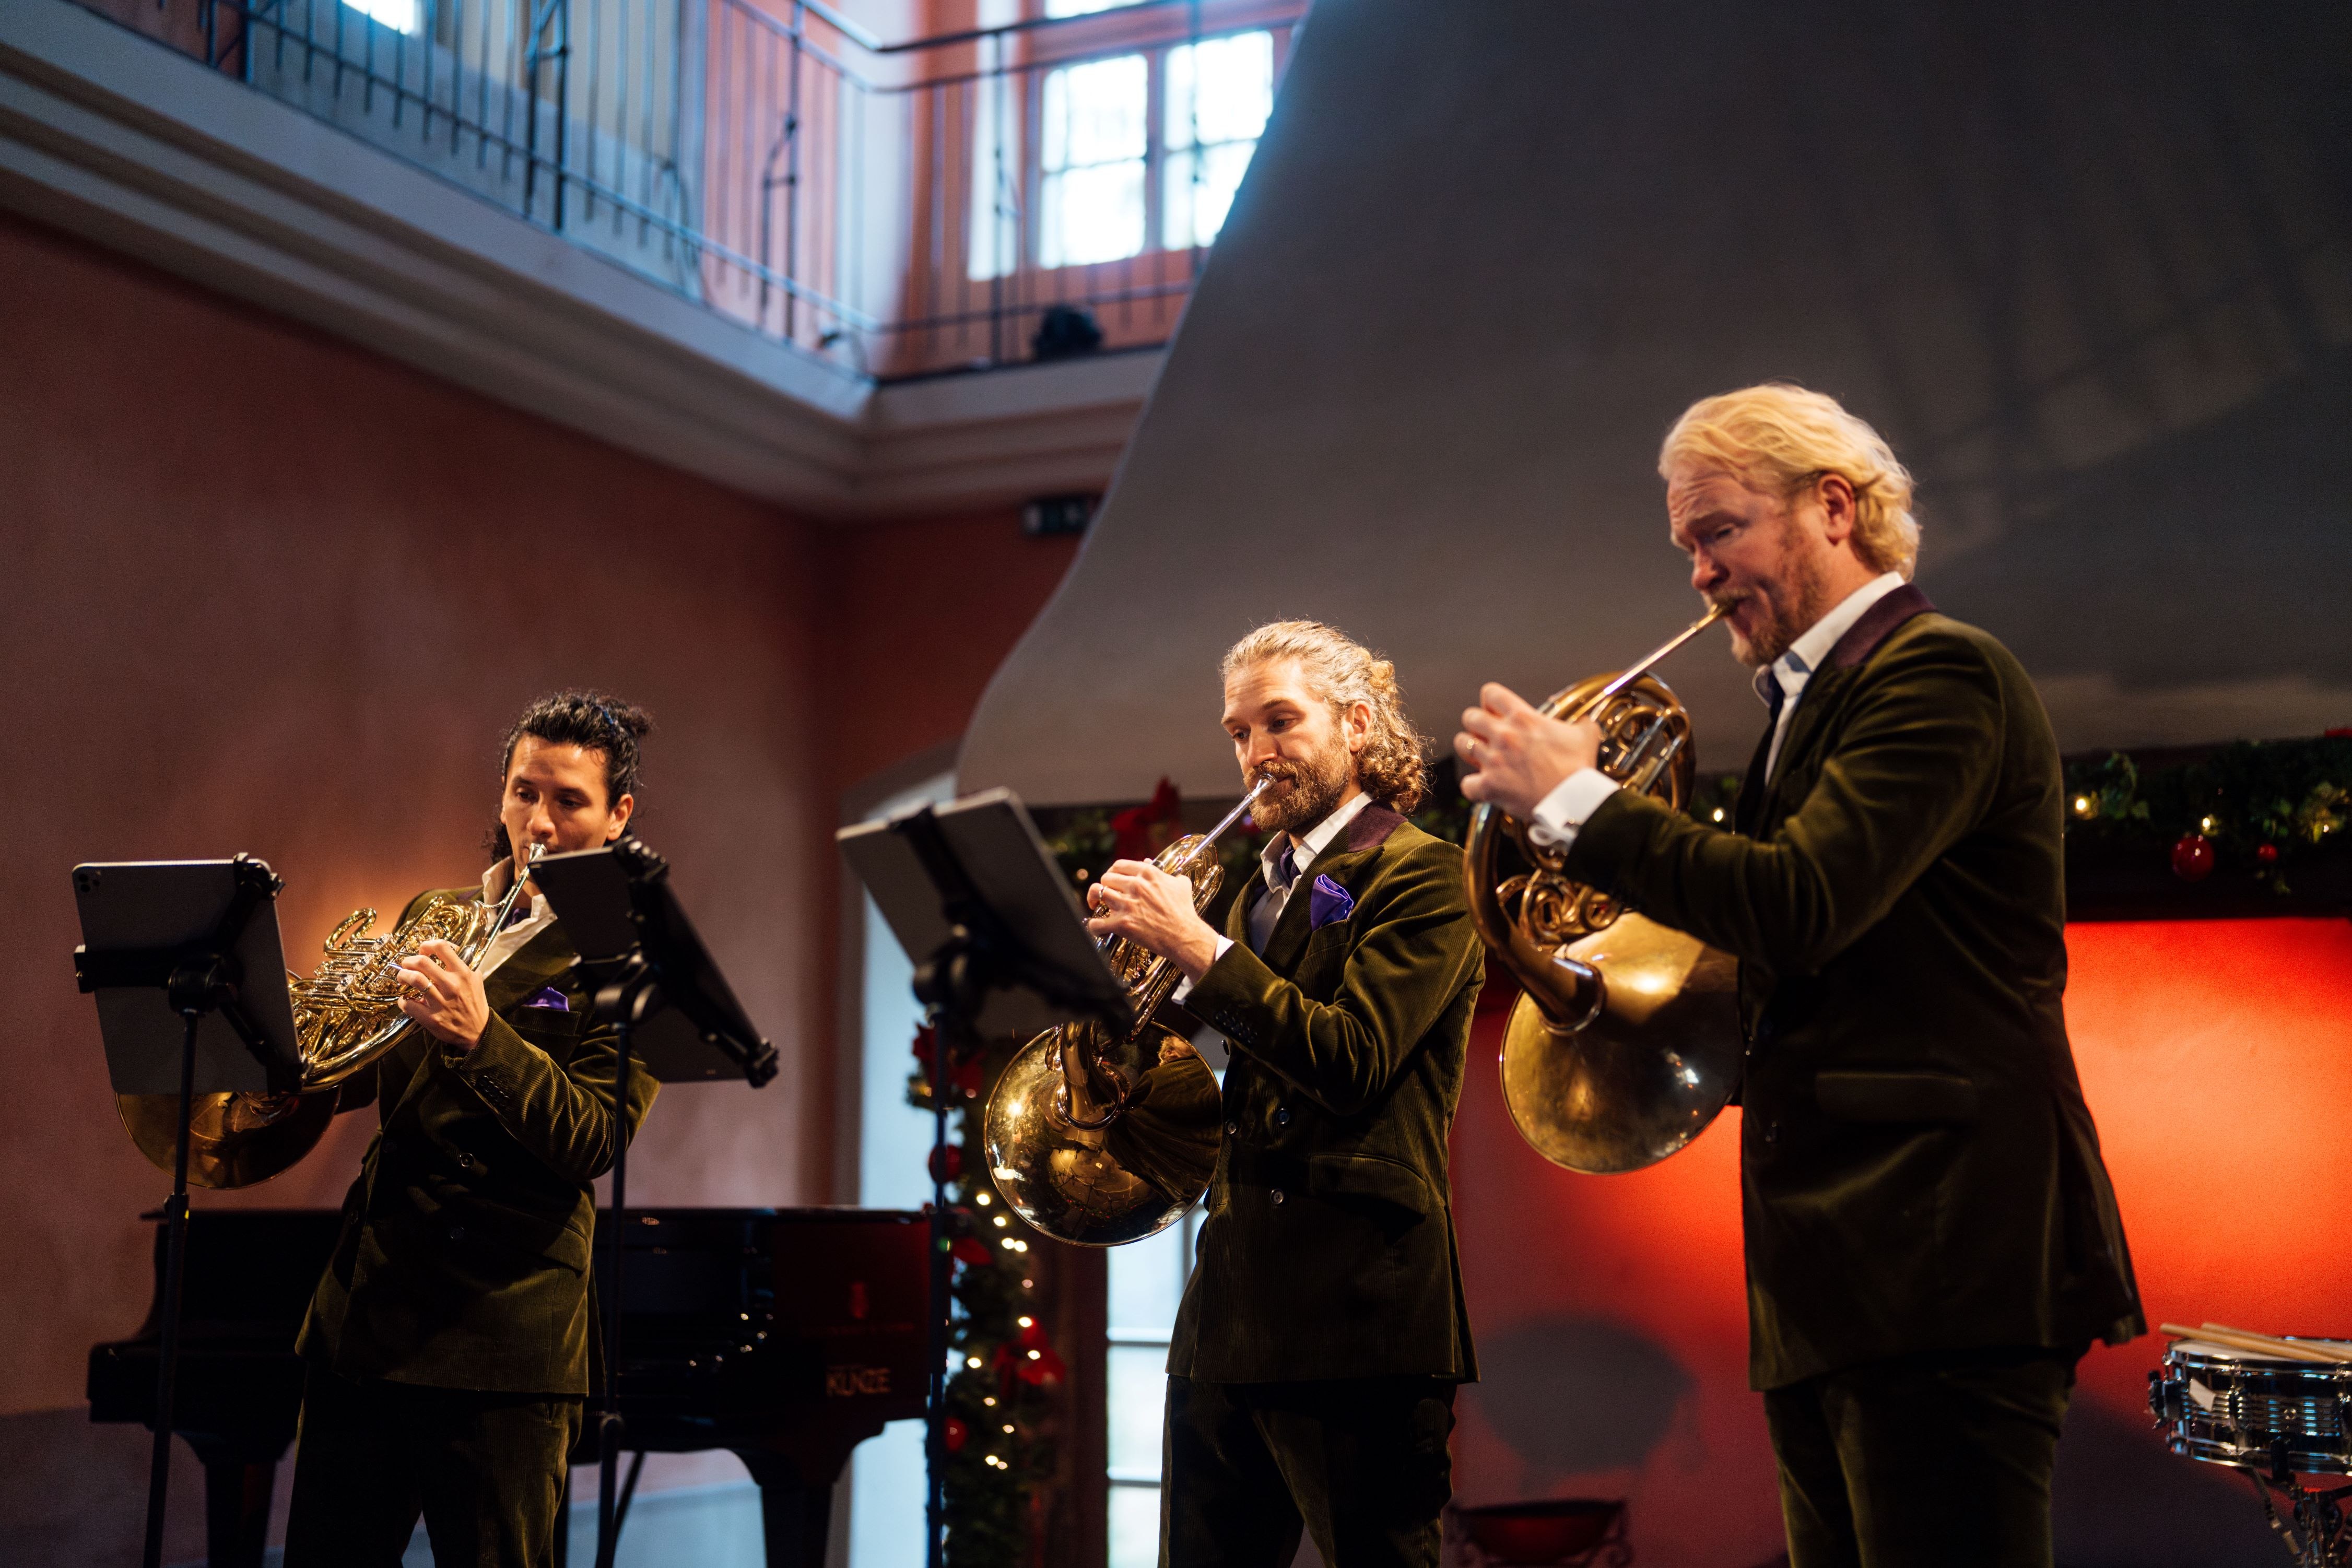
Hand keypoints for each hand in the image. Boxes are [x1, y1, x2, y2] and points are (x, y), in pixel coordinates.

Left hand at [398, 939, 491, 1049]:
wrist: (478, 1031)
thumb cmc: (475, 1005)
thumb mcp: (476, 981)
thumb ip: (465, 966)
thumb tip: (453, 953)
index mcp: (463, 974)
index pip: (442, 947)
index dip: (427, 945)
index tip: (423, 950)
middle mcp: (452, 985)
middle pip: (422, 961)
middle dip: (408, 960)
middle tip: (407, 965)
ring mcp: (441, 1002)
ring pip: (414, 979)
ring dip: (403, 976)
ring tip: (403, 978)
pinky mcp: (431, 1018)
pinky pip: (408, 1003)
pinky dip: (403, 1000)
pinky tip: (406, 1000)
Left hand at [1085, 859, 1222, 981]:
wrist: (1184, 936)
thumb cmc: (1184, 912)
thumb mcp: (1181, 886)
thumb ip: (1169, 875)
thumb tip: (1160, 869)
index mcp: (1147, 874)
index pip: (1119, 865)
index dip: (1113, 872)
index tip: (1113, 879)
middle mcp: (1135, 885)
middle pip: (1106, 878)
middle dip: (1104, 885)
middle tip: (1106, 893)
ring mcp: (1127, 904)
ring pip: (1097, 893)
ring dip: (1094, 899)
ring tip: (1095, 906)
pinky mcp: (1122, 924)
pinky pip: (1097, 923)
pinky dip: (1094, 926)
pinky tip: (1098, 928)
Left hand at [1455, 683, 1602, 818]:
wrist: (1573, 800)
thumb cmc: (1578, 768)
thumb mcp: (1585, 735)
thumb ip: (1580, 724)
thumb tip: (1585, 723)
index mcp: (1523, 718)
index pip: (1491, 693)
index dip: (1491, 701)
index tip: (1497, 711)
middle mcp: (1504, 735)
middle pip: (1470, 716)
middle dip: (1477, 724)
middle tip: (1488, 735)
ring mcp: (1494, 760)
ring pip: (1462, 744)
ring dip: (1470, 749)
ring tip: (1481, 756)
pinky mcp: (1489, 786)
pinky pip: (1466, 783)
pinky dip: (1474, 786)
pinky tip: (1485, 786)